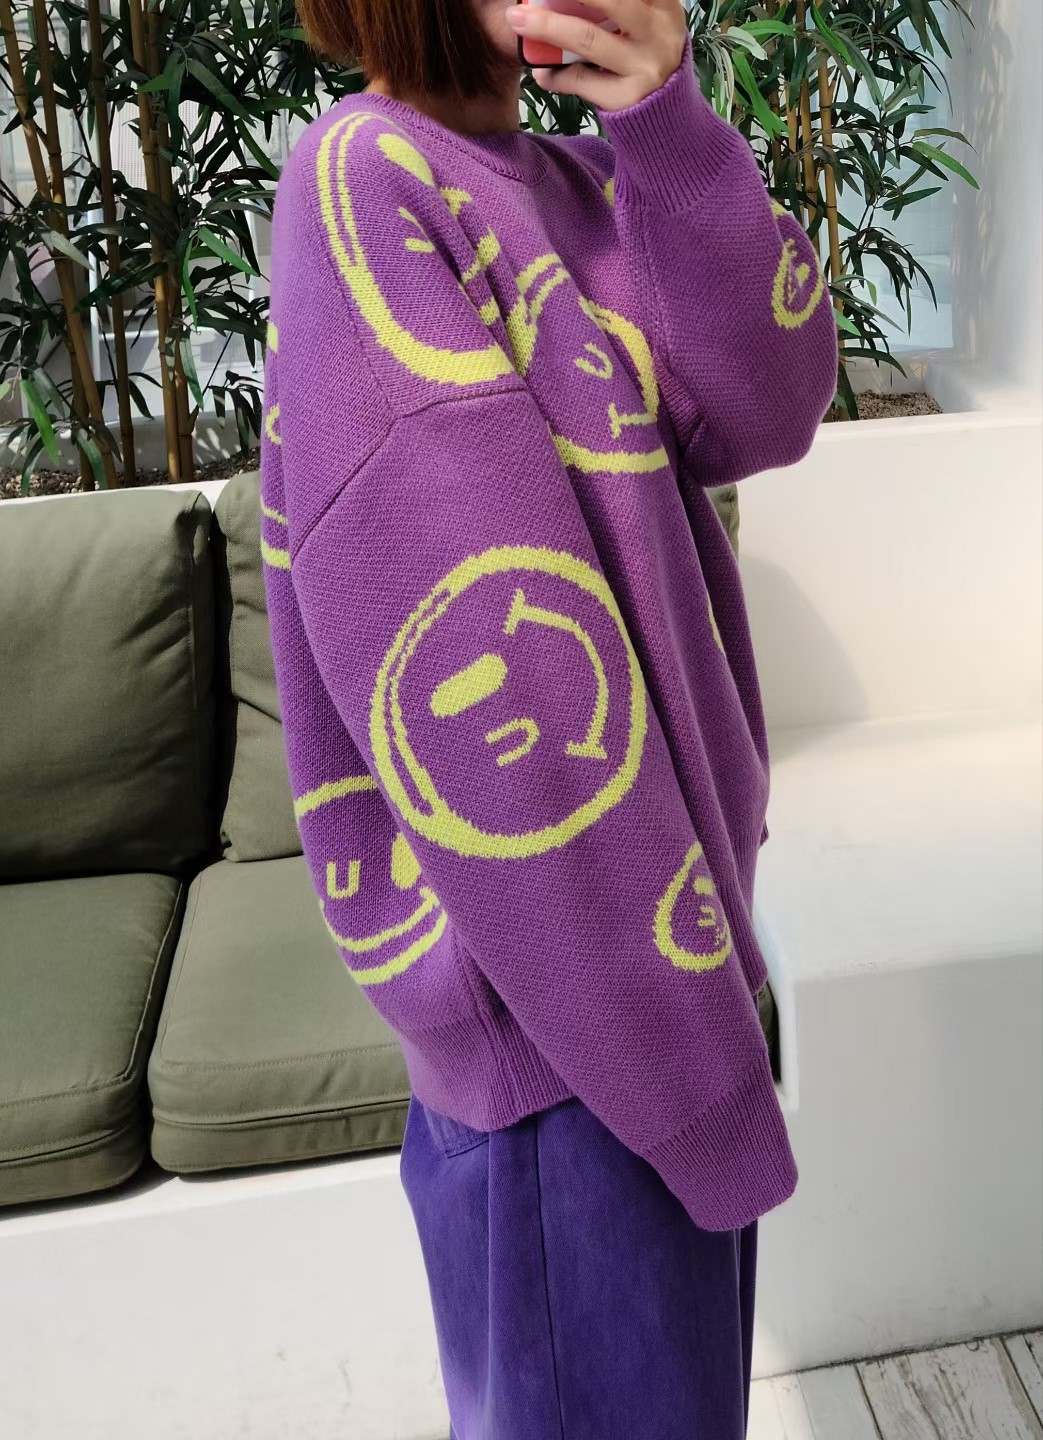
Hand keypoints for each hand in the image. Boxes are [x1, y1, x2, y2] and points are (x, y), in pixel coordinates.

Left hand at [505, 0, 687, 111]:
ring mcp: (645, 66)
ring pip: (588, 39)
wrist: (669, 118)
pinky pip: (581, 80)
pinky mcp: (628, 97)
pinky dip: (555, 77)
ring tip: (518, 19)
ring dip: (548, 27)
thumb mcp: (645, 25)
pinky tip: (542, 74)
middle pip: (609, 0)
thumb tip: (553, 3)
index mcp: (664, 5)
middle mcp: (659, 31)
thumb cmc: (646, 59)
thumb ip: (617, 10)